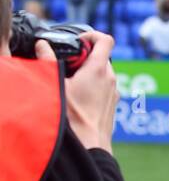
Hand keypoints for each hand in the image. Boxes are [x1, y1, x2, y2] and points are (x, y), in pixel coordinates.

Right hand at [36, 31, 117, 152]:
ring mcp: (114, 93)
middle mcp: (111, 79)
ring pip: (104, 73)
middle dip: (86, 57)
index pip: (106, 39)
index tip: (78, 42)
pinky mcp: (113, 105)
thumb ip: (48, 62)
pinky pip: (105, 88)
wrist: (90, 146)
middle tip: (69, 66)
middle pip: (102, 57)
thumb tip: (42, 47)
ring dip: (89, 73)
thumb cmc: (74, 118)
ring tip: (72, 84)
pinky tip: (80, 99)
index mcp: (99, 70)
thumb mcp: (56, 86)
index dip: (92, 35)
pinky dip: (94, 87)